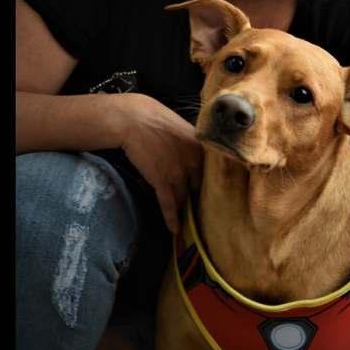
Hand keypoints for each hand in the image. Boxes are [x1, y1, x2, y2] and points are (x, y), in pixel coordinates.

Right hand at [115, 93, 202, 234]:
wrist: (134, 119)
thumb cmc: (158, 120)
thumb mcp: (184, 130)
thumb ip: (195, 147)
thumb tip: (200, 160)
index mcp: (202, 148)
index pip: (212, 173)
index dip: (211, 185)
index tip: (214, 196)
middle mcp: (194, 162)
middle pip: (200, 188)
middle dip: (199, 198)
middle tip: (200, 210)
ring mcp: (178, 172)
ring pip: (184, 198)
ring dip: (185, 210)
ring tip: (188, 223)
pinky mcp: (161, 180)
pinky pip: (169, 204)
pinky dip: (172, 218)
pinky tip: (175, 230)